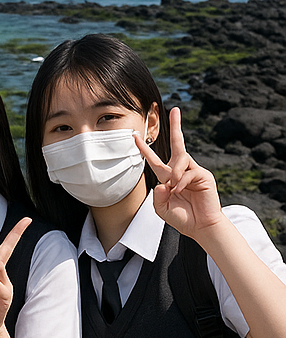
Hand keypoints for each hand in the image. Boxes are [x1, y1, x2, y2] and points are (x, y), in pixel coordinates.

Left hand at [136, 107, 222, 238]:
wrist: (201, 227)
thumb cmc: (182, 218)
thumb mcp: (161, 208)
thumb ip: (157, 196)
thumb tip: (164, 182)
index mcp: (168, 177)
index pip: (154, 160)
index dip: (144, 148)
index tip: (134, 136)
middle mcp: (180, 171)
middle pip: (178, 144)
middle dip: (176, 126)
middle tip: (175, 109)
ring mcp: (193, 171)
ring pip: (180, 159)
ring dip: (174, 174)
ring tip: (175, 189)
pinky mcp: (204, 175)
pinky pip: (189, 172)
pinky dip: (182, 182)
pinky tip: (182, 191)